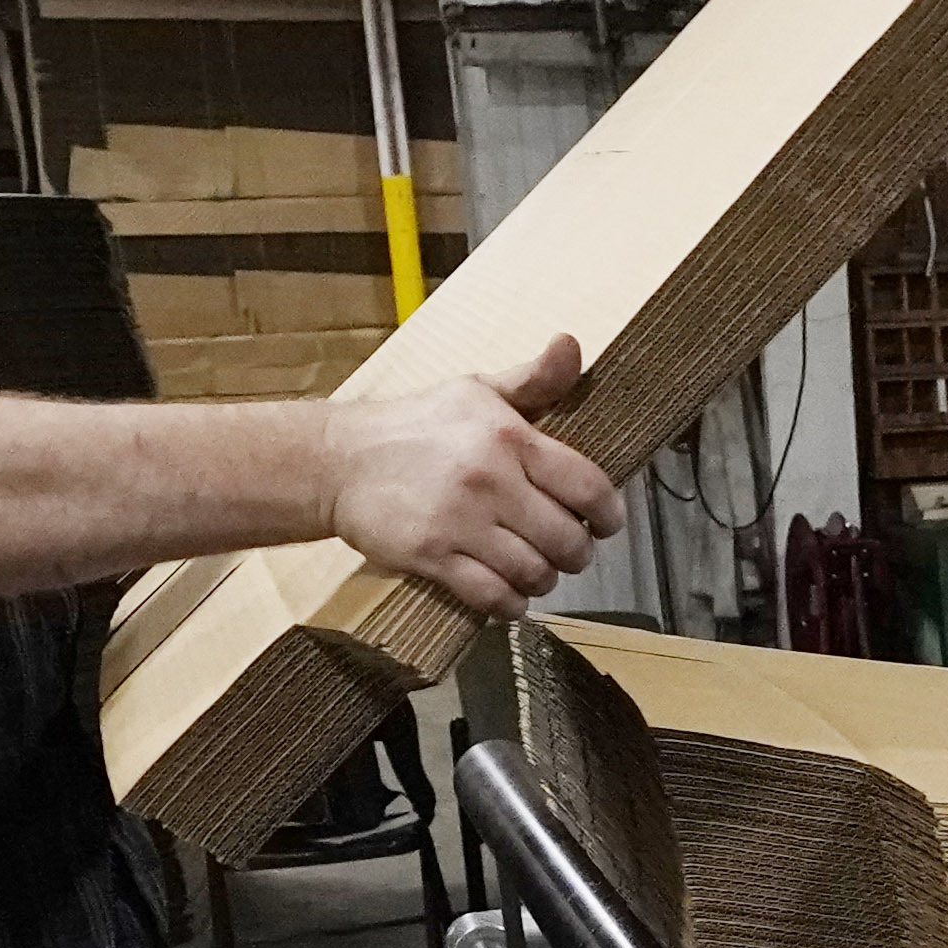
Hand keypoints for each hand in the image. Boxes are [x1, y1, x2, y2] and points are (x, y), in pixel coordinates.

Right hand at [319, 336, 623, 617]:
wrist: (339, 460)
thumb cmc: (416, 425)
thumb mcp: (476, 391)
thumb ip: (533, 380)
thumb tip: (571, 345)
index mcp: (510, 437)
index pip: (588, 487)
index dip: (608, 514)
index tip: (605, 524)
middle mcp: (491, 480)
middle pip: (567, 539)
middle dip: (576, 553)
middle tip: (568, 551)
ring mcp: (460, 521)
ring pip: (533, 571)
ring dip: (543, 579)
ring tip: (537, 570)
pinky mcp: (431, 555)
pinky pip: (491, 595)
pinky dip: (510, 603)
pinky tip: (509, 593)